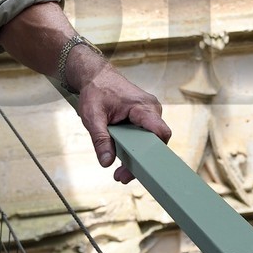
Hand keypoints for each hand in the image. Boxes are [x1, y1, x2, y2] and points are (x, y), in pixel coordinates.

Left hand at [76, 65, 170, 183]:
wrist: (96, 75)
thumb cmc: (95, 91)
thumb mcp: (92, 116)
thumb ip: (100, 139)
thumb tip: (106, 162)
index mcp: (143, 107)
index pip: (160, 132)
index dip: (154, 152)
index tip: (141, 168)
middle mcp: (152, 109)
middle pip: (155, 142)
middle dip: (140, 162)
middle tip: (120, 177)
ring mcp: (150, 113)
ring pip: (150, 141)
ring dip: (137, 157)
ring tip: (120, 173)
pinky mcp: (144, 117)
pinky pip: (145, 136)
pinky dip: (135, 148)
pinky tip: (123, 159)